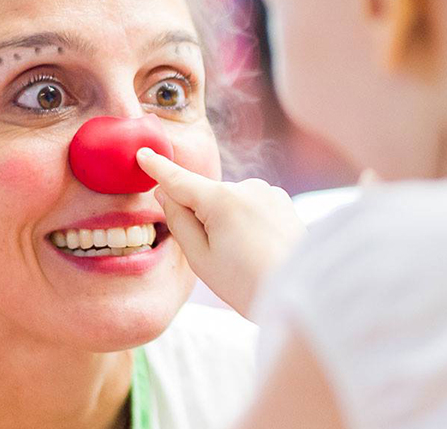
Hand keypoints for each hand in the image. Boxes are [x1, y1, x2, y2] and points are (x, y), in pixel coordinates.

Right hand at [136, 147, 305, 319]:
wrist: (304, 293)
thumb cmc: (248, 283)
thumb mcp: (201, 259)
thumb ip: (179, 221)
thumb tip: (167, 192)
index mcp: (221, 200)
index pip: (179, 180)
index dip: (158, 168)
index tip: (143, 154)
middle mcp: (246, 186)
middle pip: (206, 197)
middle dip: (203, 219)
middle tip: (221, 259)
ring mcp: (267, 191)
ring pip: (230, 203)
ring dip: (228, 222)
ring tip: (248, 259)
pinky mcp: (282, 200)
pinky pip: (251, 206)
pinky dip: (248, 223)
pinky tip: (262, 248)